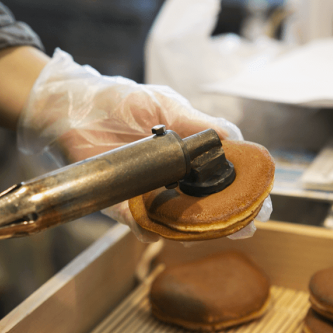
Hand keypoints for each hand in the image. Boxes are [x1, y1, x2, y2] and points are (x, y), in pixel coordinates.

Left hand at [18, 49, 263, 240]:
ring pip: (179, 223)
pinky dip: (148, 229)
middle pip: (208, 207)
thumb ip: (198, 125)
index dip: (246, 192)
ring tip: (208, 231)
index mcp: (190, 154)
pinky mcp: (121, 204)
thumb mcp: (165, 104)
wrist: (71, 108)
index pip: (227, 177)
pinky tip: (155, 228)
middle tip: (243, 228)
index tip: (262, 204)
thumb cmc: (120, 101)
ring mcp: (149, 194)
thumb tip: (234, 141)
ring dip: (194, 231)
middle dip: (230, 220)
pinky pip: (139, 224)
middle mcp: (174, 179)